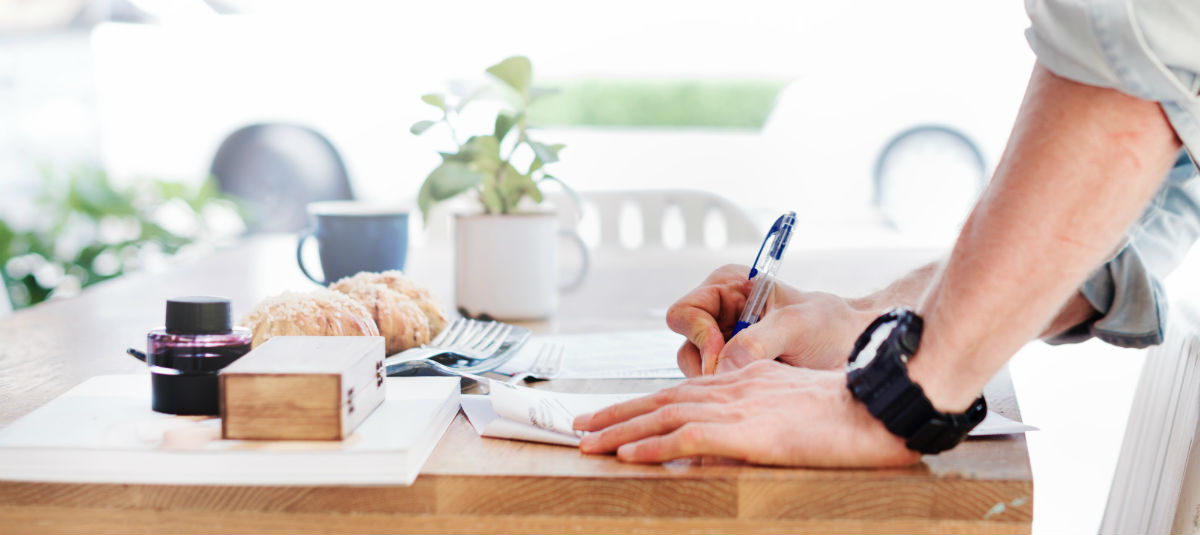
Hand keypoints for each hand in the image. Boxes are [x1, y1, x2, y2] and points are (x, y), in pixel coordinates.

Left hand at [573, 360, 918, 466]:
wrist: (877, 408)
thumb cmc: (848, 411)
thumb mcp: (794, 406)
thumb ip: (759, 415)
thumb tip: (729, 438)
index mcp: (744, 379)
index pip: (680, 391)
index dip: (641, 403)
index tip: (612, 415)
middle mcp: (732, 387)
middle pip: (661, 399)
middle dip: (616, 413)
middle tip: (580, 426)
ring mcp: (736, 407)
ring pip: (663, 416)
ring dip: (620, 431)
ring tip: (587, 443)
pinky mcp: (745, 430)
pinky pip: (686, 437)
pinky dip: (652, 446)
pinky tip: (627, 455)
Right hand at [665, 265, 876, 375]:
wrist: (857, 349)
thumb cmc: (831, 326)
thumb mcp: (796, 326)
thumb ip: (757, 341)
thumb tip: (722, 367)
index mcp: (728, 287)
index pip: (685, 311)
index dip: (699, 335)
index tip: (724, 356)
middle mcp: (719, 315)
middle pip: (686, 345)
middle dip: (709, 365)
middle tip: (741, 378)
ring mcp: (724, 346)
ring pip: (696, 371)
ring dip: (721, 382)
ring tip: (759, 383)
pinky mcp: (733, 372)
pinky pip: (714, 388)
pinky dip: (729, 394)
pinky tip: (757, 393)